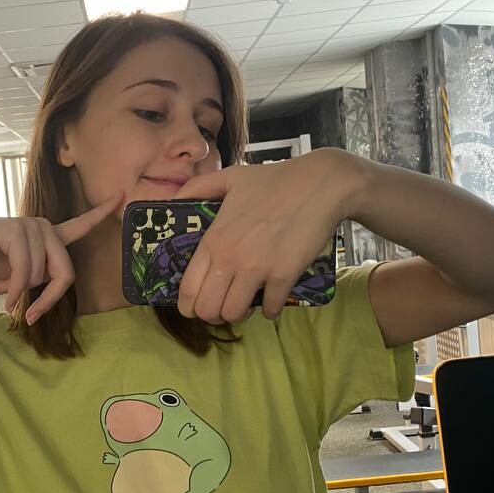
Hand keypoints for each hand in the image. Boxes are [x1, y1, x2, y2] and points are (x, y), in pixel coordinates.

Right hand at [0, 193, 122, 324]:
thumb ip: (33, 279)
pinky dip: (12, 288)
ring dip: (20, 290)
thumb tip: (35, 297)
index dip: (102, 213)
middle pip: (65, 273)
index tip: (122, 197)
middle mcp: (44, 226)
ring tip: (0, 289)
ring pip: (41, 275)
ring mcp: (31, 226)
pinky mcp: (16, 231)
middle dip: (48, 299)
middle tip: (29, 314)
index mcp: (48, 234)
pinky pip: (25, 270)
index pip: (80, 224)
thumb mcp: (15, 274)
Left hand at [173, 150, 365, 322]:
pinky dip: (270, 309)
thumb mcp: (230, 177)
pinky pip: (270, 308)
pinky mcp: (284, 275)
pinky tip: (272, 299)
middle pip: (207, 309)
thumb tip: (172, 199)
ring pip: (235, 314)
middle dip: (212, 315)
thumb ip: (198, 188)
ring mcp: (257, 269)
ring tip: (247, 304)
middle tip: (223, 306)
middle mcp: (230, 258)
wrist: (320, 184)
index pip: (188, 288)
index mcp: (213, 239)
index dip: (188, 306)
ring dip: (240, 314)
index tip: (195, 306)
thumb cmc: (274, 180)